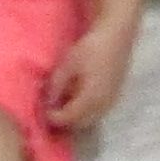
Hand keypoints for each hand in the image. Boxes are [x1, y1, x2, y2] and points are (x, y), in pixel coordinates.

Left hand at [45, 14, 138, 134]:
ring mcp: (111, 102)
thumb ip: (57, 85)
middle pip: (79, 124)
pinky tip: (75, 97)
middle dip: (64, 121)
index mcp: (91, 99)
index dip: (53, 118)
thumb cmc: (92, 47)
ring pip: (89, 119)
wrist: (117, 35)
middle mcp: (103, 106)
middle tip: (49, 110)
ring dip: (74, 117)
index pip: (69, 118)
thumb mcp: (69, 63)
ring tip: (61, 103)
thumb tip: (47, 102)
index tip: (42, 111)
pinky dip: (84, 110)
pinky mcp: (114, 96)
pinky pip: (97, 112)